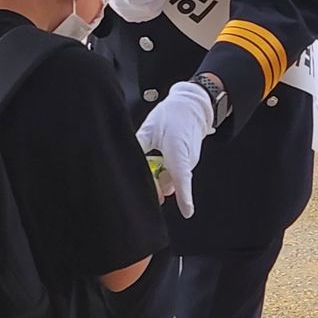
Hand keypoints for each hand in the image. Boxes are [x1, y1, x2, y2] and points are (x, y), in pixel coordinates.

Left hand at [136, 82, 213, 218]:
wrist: (191, 106)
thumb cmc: (173, 115)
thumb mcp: (149, 128)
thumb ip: (139, 145)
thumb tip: (125, 158)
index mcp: (178, 154)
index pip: (182, 179)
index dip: (184, 197)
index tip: (187, 212)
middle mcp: (186, 162)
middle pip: (170, 184)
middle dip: (154, 185)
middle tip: (140, 177)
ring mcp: (188, 162)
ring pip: (171, 178)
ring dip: (158, 176)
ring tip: (150, 160)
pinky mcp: (187, 161)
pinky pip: (174, 172)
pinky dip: (164, 170)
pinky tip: (157, 158)